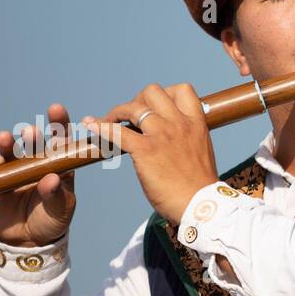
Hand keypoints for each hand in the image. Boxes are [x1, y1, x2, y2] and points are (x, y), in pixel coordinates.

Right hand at [0, 103, 76, 246]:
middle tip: (30, 131)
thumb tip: (51, 179)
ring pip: (12, 150)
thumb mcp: (60, 210)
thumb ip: (56, 195)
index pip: (62, 141)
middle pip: (35, 142)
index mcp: (59, 165)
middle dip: (33, 134)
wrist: (28, 240)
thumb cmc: (52, 220)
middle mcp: (38, 162)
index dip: (61, 125)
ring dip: (9, 143)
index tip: (59, 111)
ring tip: (5, 139)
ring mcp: (17, 169)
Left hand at [82, 83, 218, 226]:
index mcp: (196, 124)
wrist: (202, 206)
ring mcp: (162, 135)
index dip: (165, 93)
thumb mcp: (201, 152)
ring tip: (109, 121)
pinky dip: (101, 127)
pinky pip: (117, 131)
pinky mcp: (146, 150)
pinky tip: (91, 126)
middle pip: (153, 91)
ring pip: (134, 106)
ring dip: (118, 111)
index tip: (157, 106)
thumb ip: (188, 139)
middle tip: (132, 116)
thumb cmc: (201, 187)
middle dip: (138, 100)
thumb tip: (174, 140)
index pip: (182, 90)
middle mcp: (179, 124)